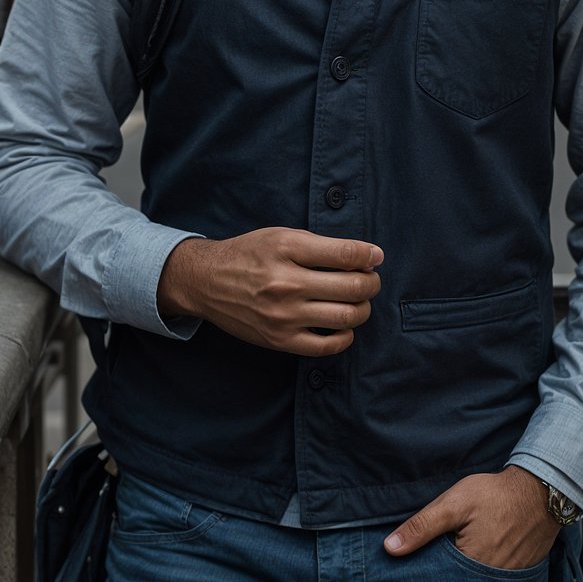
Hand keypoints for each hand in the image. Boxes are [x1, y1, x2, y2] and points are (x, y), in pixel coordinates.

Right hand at [156, 228, 383, 356]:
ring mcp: (283, 316)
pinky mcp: (279, 340)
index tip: (375, 256)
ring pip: (345, 317)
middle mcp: (286, 283)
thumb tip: (364, 256)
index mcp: (287, 250)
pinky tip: (343, 325)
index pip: (344, 253)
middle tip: (370, 279)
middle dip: (371, 283)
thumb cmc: (249, 253)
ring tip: (359, 301)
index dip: (369, 255)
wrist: (207, 281)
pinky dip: (344, 336)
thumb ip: (319, 245)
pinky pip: (326, 346)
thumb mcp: (281, 235)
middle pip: (351, 287)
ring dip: (363, 308)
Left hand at [384, 466, 558, 569]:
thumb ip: (422, 526)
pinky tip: (475, 561)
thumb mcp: (454, 503)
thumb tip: (390, 548)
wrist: (540, 493)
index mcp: (469, 568)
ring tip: (456, 560)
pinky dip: (480, 578)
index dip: (423, 577)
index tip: (415, 568)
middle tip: (438, 559)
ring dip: (461, 579)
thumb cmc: (495, 495)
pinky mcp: (516, 579)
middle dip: (442, 580)